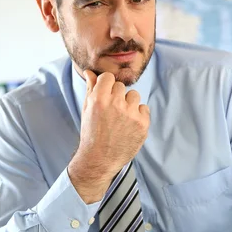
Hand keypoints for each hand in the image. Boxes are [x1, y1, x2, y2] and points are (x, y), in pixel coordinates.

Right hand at [68, 70, 149, 202]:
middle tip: (112, 113)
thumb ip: (90, 89)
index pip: (108, 77)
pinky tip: (129, 126)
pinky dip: (138, 115)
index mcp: (99, 99)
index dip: (107, 86)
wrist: (100, 159)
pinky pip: (144, 108)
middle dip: (117, 97)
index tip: (106, 96)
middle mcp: (115, 104)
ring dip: (129, 104)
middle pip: (121, 87)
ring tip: (121, 119)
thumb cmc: (91, 133)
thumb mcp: (87, 110)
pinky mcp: (143, 123)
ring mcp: (131, 114)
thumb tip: (90, 72)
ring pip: (134, 96)